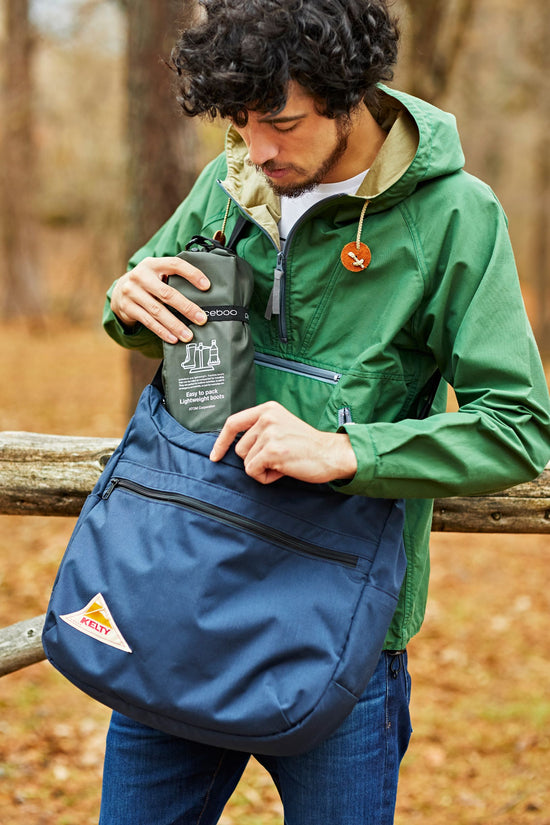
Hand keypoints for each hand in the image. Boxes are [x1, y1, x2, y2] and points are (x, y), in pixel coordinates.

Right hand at [110, 256, 210, 343]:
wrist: (118, 292)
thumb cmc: (148, 283)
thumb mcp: (157, 273)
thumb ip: (174, 277)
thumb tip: (205, 292)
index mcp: (152, 264)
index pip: (175, 264)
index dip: (192, 274)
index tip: (207, 287)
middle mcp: (140, 276)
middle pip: (167, 293)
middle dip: (186, 307)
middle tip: (202, 319)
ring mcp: (131, 292)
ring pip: (157, 311)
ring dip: (175, 325)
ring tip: (189, 335)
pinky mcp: (127, 308)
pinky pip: (148, 322)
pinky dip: (162, 331)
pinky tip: (173, 338)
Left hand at [210, 401, 357, 484]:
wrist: (331, 454)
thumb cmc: (306, 445)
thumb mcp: (282, 426)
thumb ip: (260, 430)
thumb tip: (232, 446)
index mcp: (268, 409)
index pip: (233, 423)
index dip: (221, 442)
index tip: (215, 455)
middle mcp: (267, 418)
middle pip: (239, 449)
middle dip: (255, 459)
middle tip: (279, 458)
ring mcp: (270, 434)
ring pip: (246, 462)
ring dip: (262, 469)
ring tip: (283, 463)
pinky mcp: (273, 451)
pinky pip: (254, 472)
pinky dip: (266, 477)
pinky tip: (284, 470)